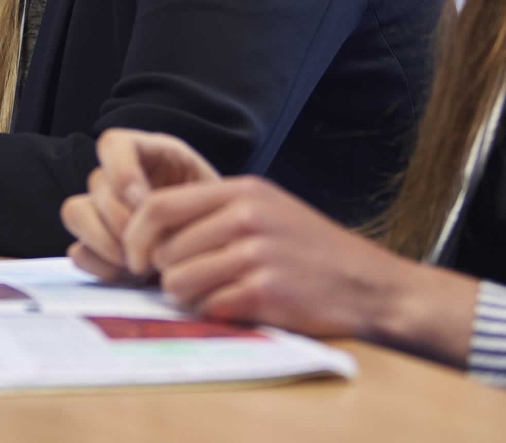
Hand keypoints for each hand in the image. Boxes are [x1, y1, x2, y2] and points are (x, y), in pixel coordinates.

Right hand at [61, 128, 219, 280]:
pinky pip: (78, 250)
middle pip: (96, 182)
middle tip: (147, 247)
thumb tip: (143, 221)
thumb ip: (182, 201)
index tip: (143, 202)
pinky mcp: (97, 245)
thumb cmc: (221, 219)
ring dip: (103, 240)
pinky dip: (99, 265)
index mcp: (148, 154)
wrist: (223, 252)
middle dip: (120, 218)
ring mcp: (103, 211)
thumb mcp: (212, 198)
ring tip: (136, 265)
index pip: (113, 144)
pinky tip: (126, 276)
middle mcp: (120, 177)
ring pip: (75, 211)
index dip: (120, 170)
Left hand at [123, 174, 479, 366]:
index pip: (159, 206)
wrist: (371, 285)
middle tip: (186, 284)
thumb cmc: (312, 251)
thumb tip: (150, 230)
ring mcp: (257, 254)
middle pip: (164, 249)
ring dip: (188, 297)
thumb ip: (215, 212)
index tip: (134, 259)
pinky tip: (238, 307)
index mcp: (243, 191)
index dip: (135, 236)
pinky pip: (209, 307)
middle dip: (165, 274)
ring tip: (215, 295)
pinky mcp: (266, 292)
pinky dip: (215, 313)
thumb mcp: (267, 209)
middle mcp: (247, 216)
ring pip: (180, 281)